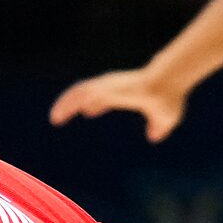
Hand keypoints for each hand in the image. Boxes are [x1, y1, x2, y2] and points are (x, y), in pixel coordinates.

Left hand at [50, 69, 188, 141]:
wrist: (165, 87)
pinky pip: (79, 94)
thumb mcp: (164, 118)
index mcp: (125, 93)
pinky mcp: (102, 88)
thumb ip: (158, 126)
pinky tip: (57, 115)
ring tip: (54, 118)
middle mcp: (113, 87)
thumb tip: (154, 136)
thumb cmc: (168, 98)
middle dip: (75, 104)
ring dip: (66, 104)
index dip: (96, 104)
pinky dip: (67, 103)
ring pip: (79, 93)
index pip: (106, 97)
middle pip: (88, 94)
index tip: (88, 111)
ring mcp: (106, 86)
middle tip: (62, 116)